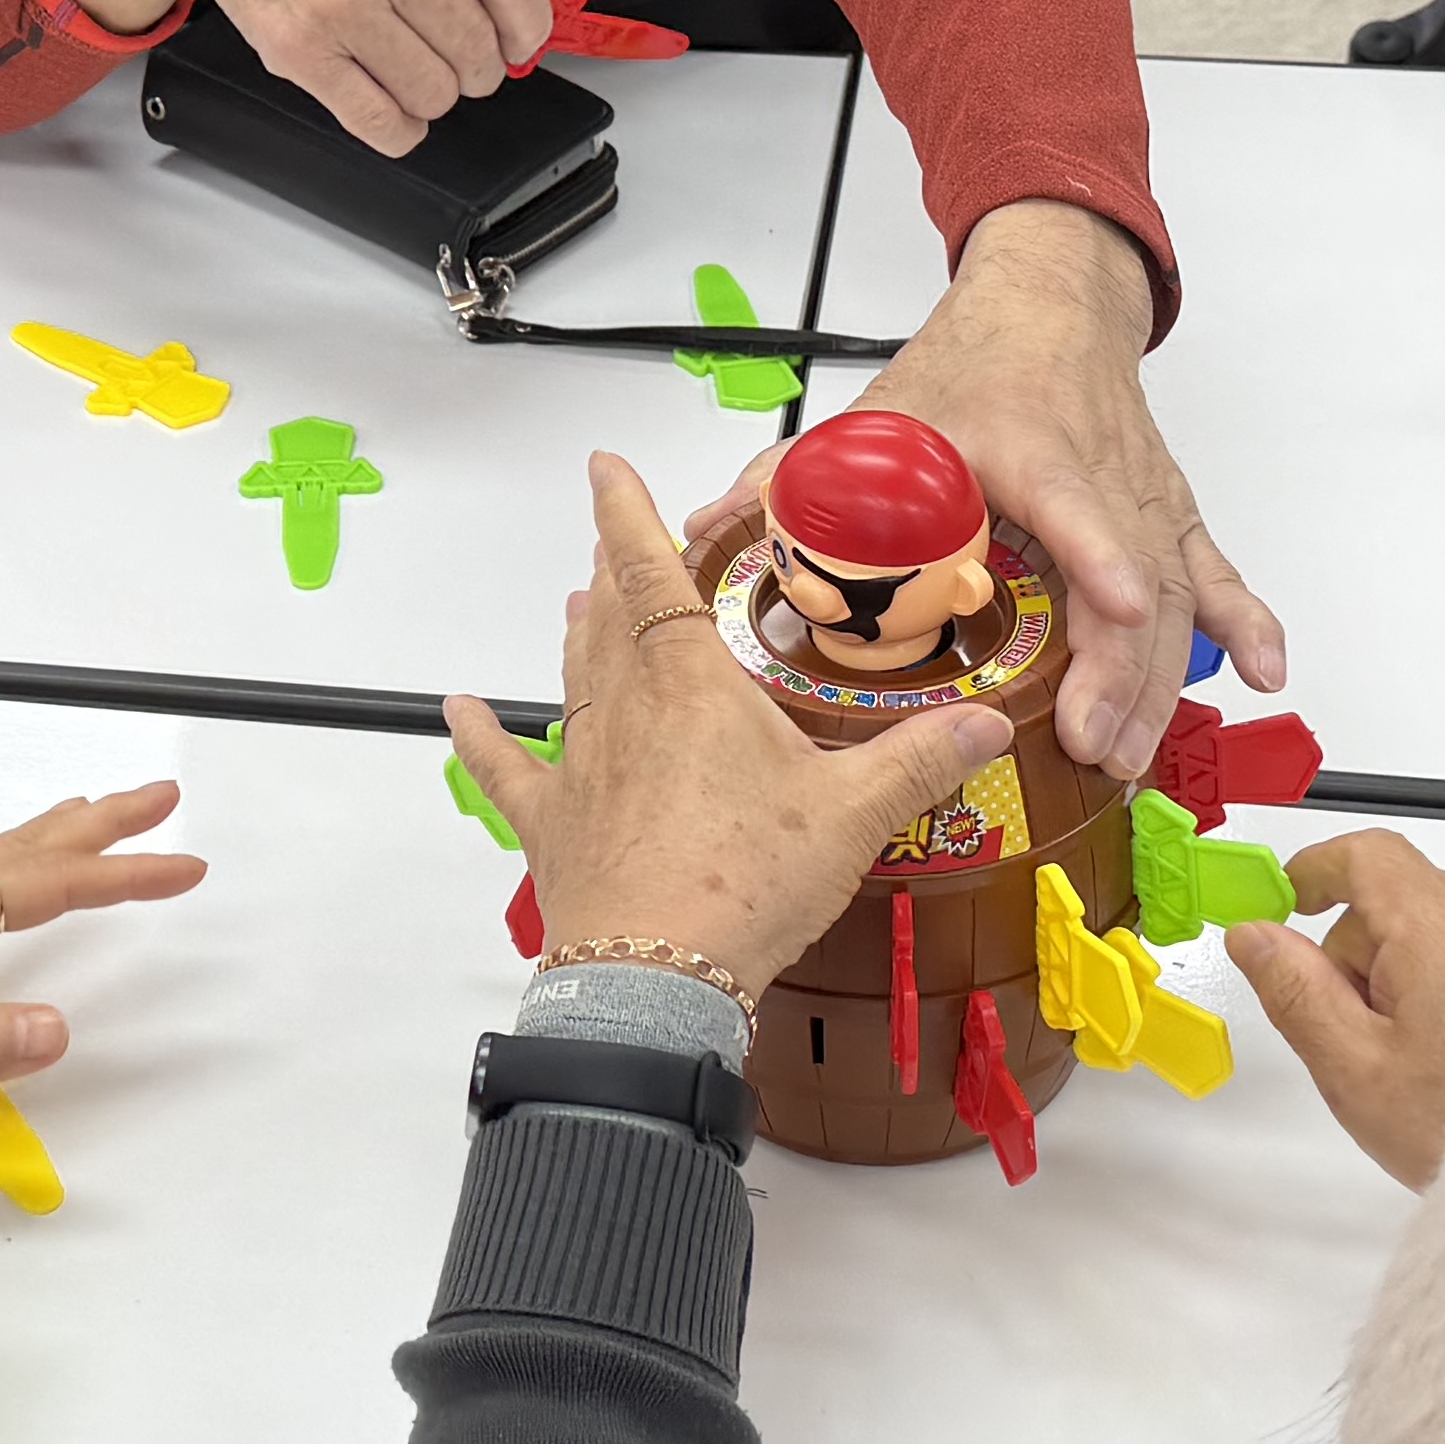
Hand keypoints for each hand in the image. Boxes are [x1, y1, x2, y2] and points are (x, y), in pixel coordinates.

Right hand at [52, 0, 554, 152]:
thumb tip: (509, 2)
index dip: (529, 23)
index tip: (525, 39)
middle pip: (476, 44)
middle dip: (481, 63)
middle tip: (466, 57)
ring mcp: (339, 0)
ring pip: (435, 88)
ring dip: (439, 92)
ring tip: (421, 69)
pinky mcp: (299, 48)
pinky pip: (380, 119)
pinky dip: (402, 128)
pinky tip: (399, 110)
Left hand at [448, 457, 1012, 997]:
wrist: (656, 975)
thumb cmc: (744, 888)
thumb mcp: (853, 815)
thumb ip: (921, 760)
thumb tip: (985, 726)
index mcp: (692, 687)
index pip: (652, 572)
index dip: (629, 512)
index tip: (608, 468)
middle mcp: (625, 711)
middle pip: (609, 617)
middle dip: (613, 568)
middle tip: (615, 537)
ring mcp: (580, 767)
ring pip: (572, 676)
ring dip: (578, 633)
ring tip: (580, 601)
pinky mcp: (552, 824)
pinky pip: (507, 768)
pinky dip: (482, 736)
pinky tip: (459, 710)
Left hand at [686, 203, 1275, 782]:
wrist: (1049, 301)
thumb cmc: (965, 365)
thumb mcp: (876, 418)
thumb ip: (795, 476)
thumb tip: (710, 523)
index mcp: (1022, 444)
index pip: (1069, 499)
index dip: (1093, 551)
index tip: (1113, 600)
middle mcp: (1098, 473)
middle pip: (1128, 576)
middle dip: (1119, 669)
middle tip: (1093, 746)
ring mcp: (1142, 496)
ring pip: (1172, 594)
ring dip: (1158, 679)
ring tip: (1130, 753)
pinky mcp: (1168, 512)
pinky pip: (1216, 571)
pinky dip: (1248, 620)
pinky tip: (1268, 671)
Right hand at [1222, 830, 1444, 1191]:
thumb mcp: (1355, 1067)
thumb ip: (1295, 991)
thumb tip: (1255, 936)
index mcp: (1437, 922)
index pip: (1365, 857)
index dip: (1315, 872)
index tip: (1285, 903)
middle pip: (1404, 904)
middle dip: (1362, 957)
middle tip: (1354, 1041)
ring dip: (1414, 983)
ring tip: (1419, 1071)